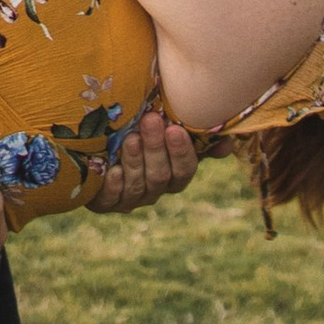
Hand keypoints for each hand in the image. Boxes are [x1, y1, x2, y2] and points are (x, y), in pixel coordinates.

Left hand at [87, 102, 205, 214]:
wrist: (96, 144)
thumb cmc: (139, 130)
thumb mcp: (166, 129)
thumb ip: (195, 135)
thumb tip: (227, 143)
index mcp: (174, 174)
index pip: (184, 170)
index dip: (181, 152)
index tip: (174, 129)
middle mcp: (155, 189)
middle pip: (161, 176)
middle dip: (156, 148)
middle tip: (149, 121)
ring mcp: (131, 198)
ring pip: (138, 185)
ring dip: (135, 161)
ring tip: (130, 138)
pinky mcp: (105, 202)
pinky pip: (112, 199)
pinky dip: (114, 185)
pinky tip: (113, 170)